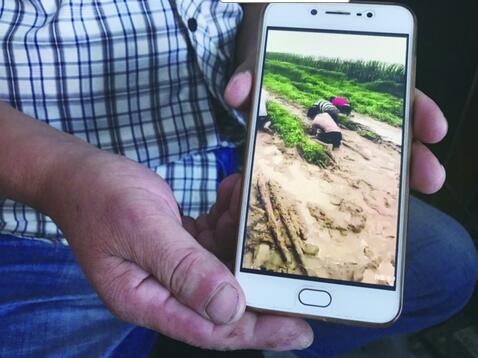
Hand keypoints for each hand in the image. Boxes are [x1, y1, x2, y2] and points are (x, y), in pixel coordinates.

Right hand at [41, 151, 311, 350]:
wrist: (78, 173)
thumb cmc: (102, 198)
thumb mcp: (143, 230)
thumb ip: (184, 269)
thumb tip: (230, 308)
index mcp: (147, 300)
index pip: (209, 329)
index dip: (256, 332)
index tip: (300, 329)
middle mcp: (162, 291)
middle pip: (222, 305)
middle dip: (263, 292)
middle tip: (304, 283)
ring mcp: (171, 269)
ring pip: (222, 268)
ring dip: (243, 240)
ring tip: (258, 208)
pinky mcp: (178, 246)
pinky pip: (212, 242)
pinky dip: (227, 221)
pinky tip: (233, 195)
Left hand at [225, 56, 447, 194]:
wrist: (253, 61)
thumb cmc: (267, 51)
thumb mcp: (261, 52)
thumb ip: (251, 70)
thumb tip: (237, 93)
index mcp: (347, 80)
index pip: (396, 91)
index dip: (417, 110)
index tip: (431, 129)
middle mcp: (350, 108)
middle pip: (393, 131)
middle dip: (414, 155)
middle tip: (430, 176)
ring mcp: (336, 131)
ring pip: (374, 155)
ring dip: (393, 177)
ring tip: (409, 197)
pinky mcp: (318, 149)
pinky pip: (341, 169)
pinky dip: (355, 187)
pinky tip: (365, 204)